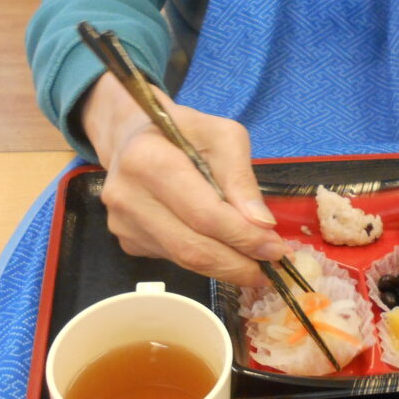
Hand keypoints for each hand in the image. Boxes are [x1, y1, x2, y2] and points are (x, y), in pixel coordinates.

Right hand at [80, 73, 286, 286]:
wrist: (134, 137)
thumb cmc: (185, 130)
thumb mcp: (223, 136)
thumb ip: (241, 177)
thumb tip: (261, 224)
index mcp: (148, 160)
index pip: (203, 213)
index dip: (242, 236)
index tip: (275, 248)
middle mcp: (127, 197)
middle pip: (191, 246)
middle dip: (237, 263)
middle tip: (272, 267)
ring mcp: (123, 223)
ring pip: (183, 259)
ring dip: (225, 267)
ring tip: (258, 265)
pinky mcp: (128, 241)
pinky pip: (174, 258)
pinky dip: (206, 260)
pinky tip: (227, 251)